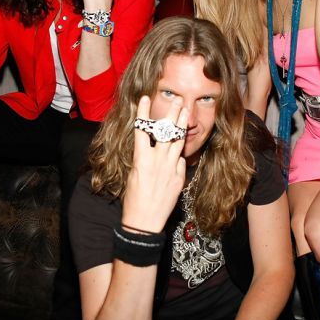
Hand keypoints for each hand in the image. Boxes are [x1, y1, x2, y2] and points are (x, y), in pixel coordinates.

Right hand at [121, 96, 187, 232]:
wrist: (144, 221)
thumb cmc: (134, 199)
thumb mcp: (133, 173)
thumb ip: (143, 157)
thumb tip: (150, 146)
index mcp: (141, 158)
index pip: (142, 129)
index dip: (144, 112)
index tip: (145, 98)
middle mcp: (157, 160)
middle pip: (167, 132)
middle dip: (173, 113)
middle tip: (178, 100)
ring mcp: (170, 168)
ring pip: (178, 142)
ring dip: (182, 126)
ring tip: (186, 112)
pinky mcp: (179, 177)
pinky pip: (180, 161)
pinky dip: (179, 155)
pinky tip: (180, 149)